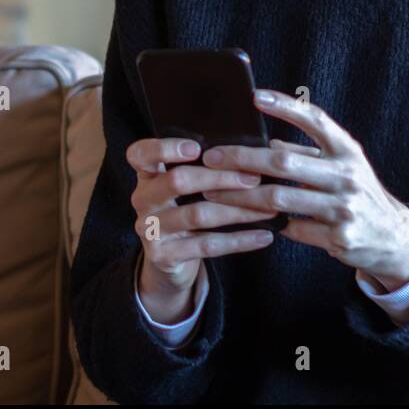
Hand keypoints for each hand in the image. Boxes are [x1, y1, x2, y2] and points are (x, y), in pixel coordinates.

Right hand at [126, 136, 278, 323]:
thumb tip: (245, 153)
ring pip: (197, 214)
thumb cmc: (183, 212)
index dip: (164, 148)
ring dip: (237, 210)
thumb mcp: (181, 189)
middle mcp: (142, 200)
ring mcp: (150, 229)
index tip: (197, 147)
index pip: (141, 154)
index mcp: (146, 176)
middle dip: (220, 178)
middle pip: (177, 181)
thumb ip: (199, 169)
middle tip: (253, 178)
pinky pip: (207, 245)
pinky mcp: (163, 255)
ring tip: (267, 208)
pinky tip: (263, 236)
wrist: (168, 261)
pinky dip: (239, 241)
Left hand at [200, 90, 408, 290]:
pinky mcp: (339, 237)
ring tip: (213, 193)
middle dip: (242, 158)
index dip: (286, 106)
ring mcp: (344, 207)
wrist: (394, 237)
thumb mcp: (342, 165)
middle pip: (284, 161)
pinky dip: (270, 224)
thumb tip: (268, 142)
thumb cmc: (357, 192)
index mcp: (347, 150)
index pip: (315, 119)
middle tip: (211, 158)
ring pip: (280, 198)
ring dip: (241, 196)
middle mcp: (347, 175)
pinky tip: (249, 221)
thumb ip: (308, 152)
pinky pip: (292, 228)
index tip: (255, 96)